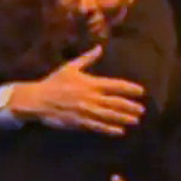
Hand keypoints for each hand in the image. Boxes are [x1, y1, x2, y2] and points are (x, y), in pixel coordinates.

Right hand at [9, 46, 145, 135]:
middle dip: (130, 106)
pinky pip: (97, 126)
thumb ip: (87, 59)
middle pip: (115, 102)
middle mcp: (91, 97)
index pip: (115, 85)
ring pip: (109, 115)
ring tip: (135, 120)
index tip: (141, 91)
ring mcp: (86, 111)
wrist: (38, 99)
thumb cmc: (54, 82)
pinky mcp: (79, 122)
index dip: (129, 89)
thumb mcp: (70, 67)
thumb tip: (99, 48)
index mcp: (90, 83)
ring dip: (123, 118)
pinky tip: (120, 131)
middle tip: (142, 110)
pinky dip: (109, 129)